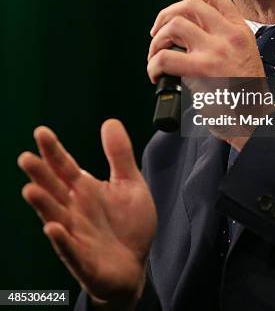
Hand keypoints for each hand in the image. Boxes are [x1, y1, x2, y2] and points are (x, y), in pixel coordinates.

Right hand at [18, 120, 156, 309]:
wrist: (135, 266)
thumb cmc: (128, 225)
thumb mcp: (130, 183)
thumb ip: (119, 154)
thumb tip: (110, 121)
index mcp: (84, 190)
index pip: (64, 166)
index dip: (53, 150)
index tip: (41, 132)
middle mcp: (75, 210)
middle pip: (54, 189)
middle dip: (40, 175)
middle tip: (26, 158)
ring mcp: (77, 234)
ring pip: (55, 217)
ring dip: (43, 205)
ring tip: (30, 190)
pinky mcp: (85, 260)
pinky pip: (71, 250)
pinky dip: (62, 240)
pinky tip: (54, 228)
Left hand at [148, 0, 267, 145]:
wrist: (256, 121)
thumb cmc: (246, 94)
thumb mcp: (244, 55)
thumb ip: (223, 38)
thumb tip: (188, 30)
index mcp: (240, 29)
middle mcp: (230, 35)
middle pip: (189, 5)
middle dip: (164, 16)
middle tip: (157, 34)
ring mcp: (217, 51)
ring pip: (175, 26)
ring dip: (157, 41)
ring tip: (156, 56)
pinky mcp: (203, 70)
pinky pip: (165, 57)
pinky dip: (153, 65)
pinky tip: (156, 74)